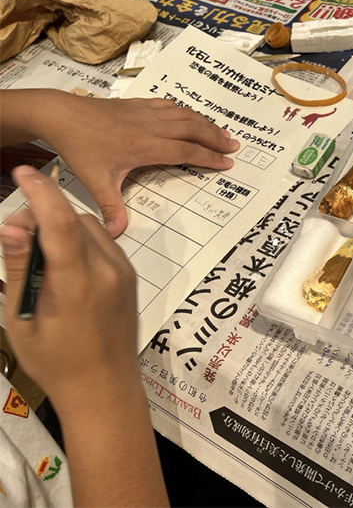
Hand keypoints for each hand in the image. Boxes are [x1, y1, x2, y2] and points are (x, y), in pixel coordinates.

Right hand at [0, 165, 139, 407]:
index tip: (22, 171)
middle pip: (73, 219)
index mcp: (78, 283)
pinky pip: (104, 243)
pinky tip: (64, 265)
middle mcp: (108, 270)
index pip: (59, 222)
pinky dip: (80, 240)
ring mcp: (124, 272)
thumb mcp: (23, 320)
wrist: (106, 388)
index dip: (40, 192)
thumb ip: (21, 269)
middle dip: (43, 214)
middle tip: (16, 237)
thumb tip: (14, 225)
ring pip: (90, 227)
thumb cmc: (56, 363)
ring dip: (63, 227)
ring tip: (40, 257)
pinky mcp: (130, 276)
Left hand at [34, 90, 239, 236]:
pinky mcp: (140, 104)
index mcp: (146, 147)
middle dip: (216, 138)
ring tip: (222, 132)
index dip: (209, 157)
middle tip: (234, 146)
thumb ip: (111, 207)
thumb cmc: (80, 147)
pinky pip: (171, 106)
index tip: (227, 163)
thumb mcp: (95, 181)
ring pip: (186, 116)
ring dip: (206, 124)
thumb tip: (117, 233)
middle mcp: (152, 127)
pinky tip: (193, 116)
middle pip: (193, 130)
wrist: (62, 115)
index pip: (187, 151)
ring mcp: (147, 113)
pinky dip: (187, 112)